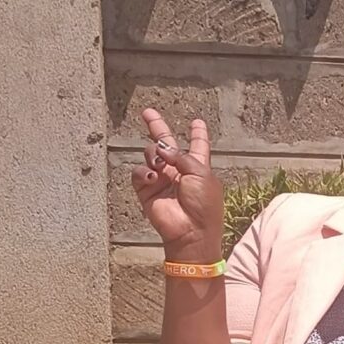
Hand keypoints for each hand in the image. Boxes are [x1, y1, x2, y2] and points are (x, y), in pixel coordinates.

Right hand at [131, 109, 224, 259]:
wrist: (191, 231)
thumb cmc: (203, 204)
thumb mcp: (201, 173)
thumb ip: (182, 155)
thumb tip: (163, 149)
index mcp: (197, 167)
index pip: (197, 145)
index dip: (197, 133)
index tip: (197, 122)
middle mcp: (178, 171)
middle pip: (166, 144)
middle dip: (157, 127)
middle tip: (147, 113)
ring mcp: (161, 180)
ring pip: (150, 154)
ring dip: (154, 154)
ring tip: (159, 164)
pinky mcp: (147, 190)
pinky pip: (139, 172)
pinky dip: (144, 171)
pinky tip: (153, 176)